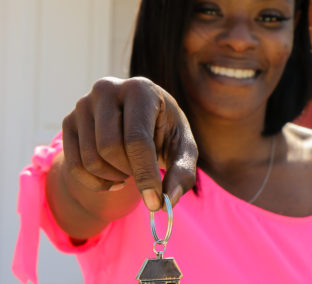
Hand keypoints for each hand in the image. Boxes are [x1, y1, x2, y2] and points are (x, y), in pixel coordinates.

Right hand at [62, 77, 197, 211]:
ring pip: (90, 159)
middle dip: (130, 172)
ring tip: (130, 171)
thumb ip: (182, 174)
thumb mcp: (183, 149)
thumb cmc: (166, 132)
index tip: (154, 202)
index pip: (136, 139)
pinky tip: (114, 178)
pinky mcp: (69, 121)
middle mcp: (107, 89)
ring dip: (114, 177)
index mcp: (140, 89)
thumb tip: (166, 204)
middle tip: (143, 172)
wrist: (140, 119)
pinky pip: (74, 165)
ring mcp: (84, 104)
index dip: (146, 175)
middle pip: (109, 148)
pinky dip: (95, 183)